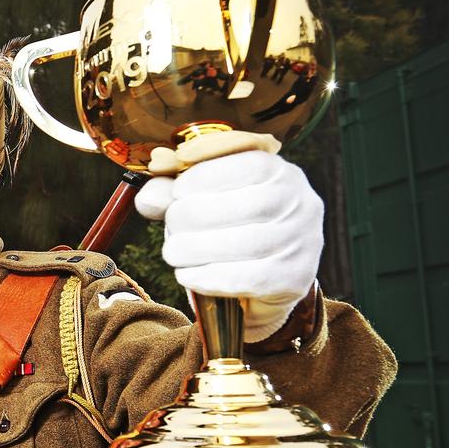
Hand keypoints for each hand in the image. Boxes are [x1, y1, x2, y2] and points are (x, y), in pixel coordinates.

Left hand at [134, 149, 322, 340]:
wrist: (266, 282)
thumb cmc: (231, 229)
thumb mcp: (205, 201)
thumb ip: (173, 193)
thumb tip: (146, 198)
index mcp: (280, 172)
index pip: (247, 165)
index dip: (203, 177)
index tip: (178, 191)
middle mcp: (300, 202)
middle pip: (239, 205)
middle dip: (190, 216)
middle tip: (172, 227)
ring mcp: (302, 241)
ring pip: (241, 243)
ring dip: (194, 249)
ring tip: (174, 252)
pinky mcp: (294, 278)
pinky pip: (246, 278)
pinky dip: (208, 277)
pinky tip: (188, 275)